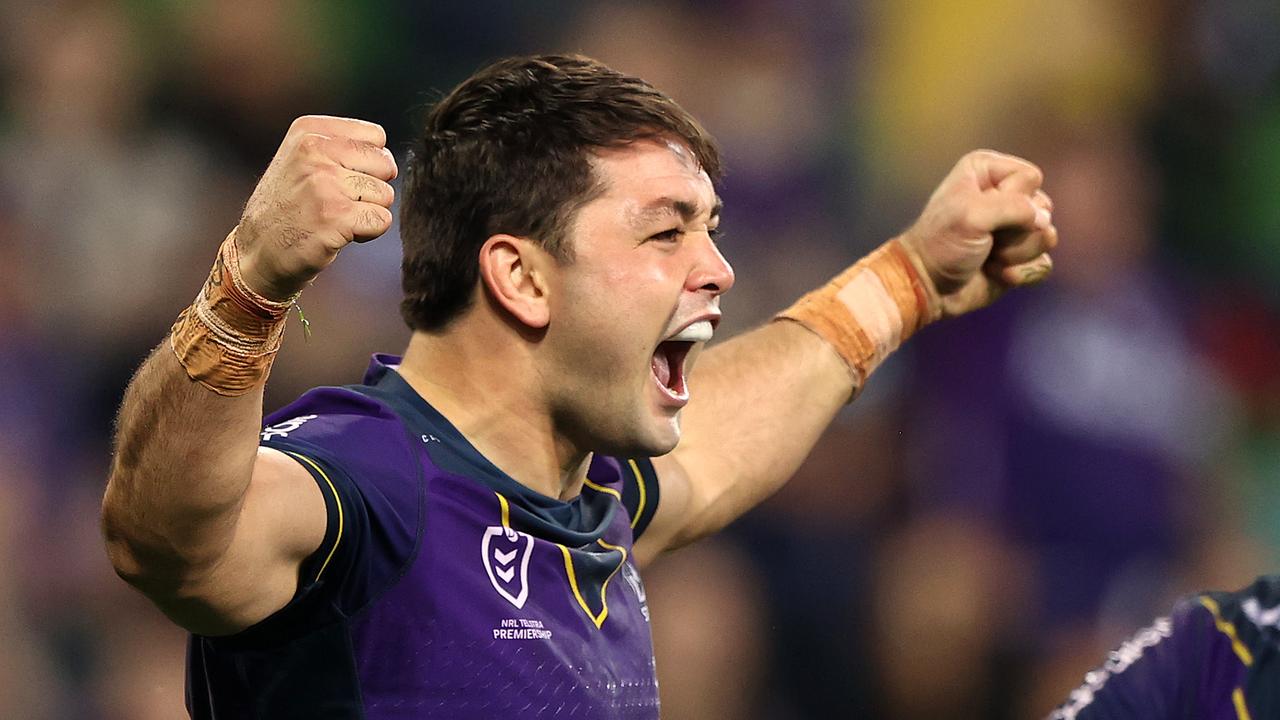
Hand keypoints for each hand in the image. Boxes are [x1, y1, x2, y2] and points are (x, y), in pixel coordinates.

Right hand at [234, 116, 397, 300]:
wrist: (258, 251)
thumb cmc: (290, 207)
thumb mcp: (301, 159)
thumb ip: (340, 146)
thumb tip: (390, 157)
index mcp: (309, 131)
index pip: (377, 137)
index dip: (370, 164)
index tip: (342, 179)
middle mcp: (315, 150)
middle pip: (385, 164)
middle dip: (372, 189)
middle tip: (340, 203)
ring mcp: (324, 183)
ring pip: (385, 194)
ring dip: (368, 212)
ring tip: (336, 218)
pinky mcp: (335, 216)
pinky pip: (382, 220)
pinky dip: (368, 233)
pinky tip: (340, 233)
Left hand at [897, 150, 1056, 318]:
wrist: (929, 286)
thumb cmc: (942, 244)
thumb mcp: (972, 214)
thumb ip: (1015, 208)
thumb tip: (1044, 223)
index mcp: (988, 171)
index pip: (1030, 177)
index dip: (1014, 199)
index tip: (983, 212)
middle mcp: (1004, 194)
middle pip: (1043, 207)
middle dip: (1017, 230)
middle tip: (986, 238)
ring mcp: (1014, 227)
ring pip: (1045, 236)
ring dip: (1016, 253)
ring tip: (989, 256)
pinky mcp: (1020, 257)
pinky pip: (1043, 262)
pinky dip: (1020, 272)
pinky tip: (996, 273)